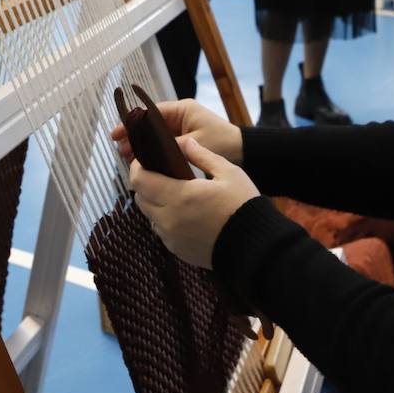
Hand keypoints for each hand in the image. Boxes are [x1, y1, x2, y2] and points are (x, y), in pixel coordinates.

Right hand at [109, 98, 242, 165]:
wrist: (244, 152)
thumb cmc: (224, 142)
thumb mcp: (195, 143)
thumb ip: (171, 146)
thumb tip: (150, 153)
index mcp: (182, 109)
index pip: (150, 112)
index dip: (132, 123)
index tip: (117, 133)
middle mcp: (180, 116)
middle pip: (149, 124)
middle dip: (134, 137)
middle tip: (121, 151)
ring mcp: (182, 128)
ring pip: (155, 136)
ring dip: (142, 146)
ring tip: (128, 159)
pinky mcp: (185, 140)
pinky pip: (164, 144)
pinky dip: (153, 152)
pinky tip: (144, 163)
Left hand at [130, 137, 259, 269]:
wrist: (255, 247)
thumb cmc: (244, 206)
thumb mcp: (229, 173)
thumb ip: (203, 156)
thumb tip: (187, 143)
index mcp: (179, 196)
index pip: (139, 180)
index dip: (138, 167)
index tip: (146, 161)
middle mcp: (169, 218)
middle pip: (140, 197)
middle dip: (146, 184)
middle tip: (162, 175)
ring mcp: (171, 237)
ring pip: (149, 215)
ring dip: (155, 202)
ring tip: (175, 194)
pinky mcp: (177, 250)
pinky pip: (161, 231)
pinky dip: (166, 220)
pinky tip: (185, 213)